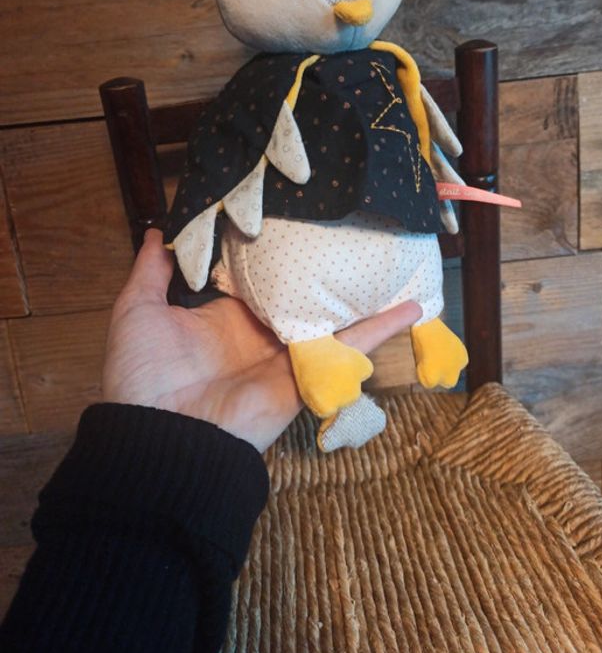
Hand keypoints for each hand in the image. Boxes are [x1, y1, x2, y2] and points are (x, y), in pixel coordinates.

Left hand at [103, 230, 420, 450]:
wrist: (160, 436)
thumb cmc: (144, 374)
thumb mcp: (138, 311)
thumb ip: (151, 271)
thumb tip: (159, 230)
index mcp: (224, 317)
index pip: (259, 278)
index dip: (276, 251)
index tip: (295, 216)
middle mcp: (260, 332)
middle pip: (303, 295)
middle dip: (326, 270)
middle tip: (353, 229)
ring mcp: (287, 353)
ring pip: (335, 318)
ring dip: (365, 296)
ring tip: (394, 263)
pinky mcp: (307, 373)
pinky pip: (350, 346)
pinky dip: (382, 328)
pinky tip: (411, 306)